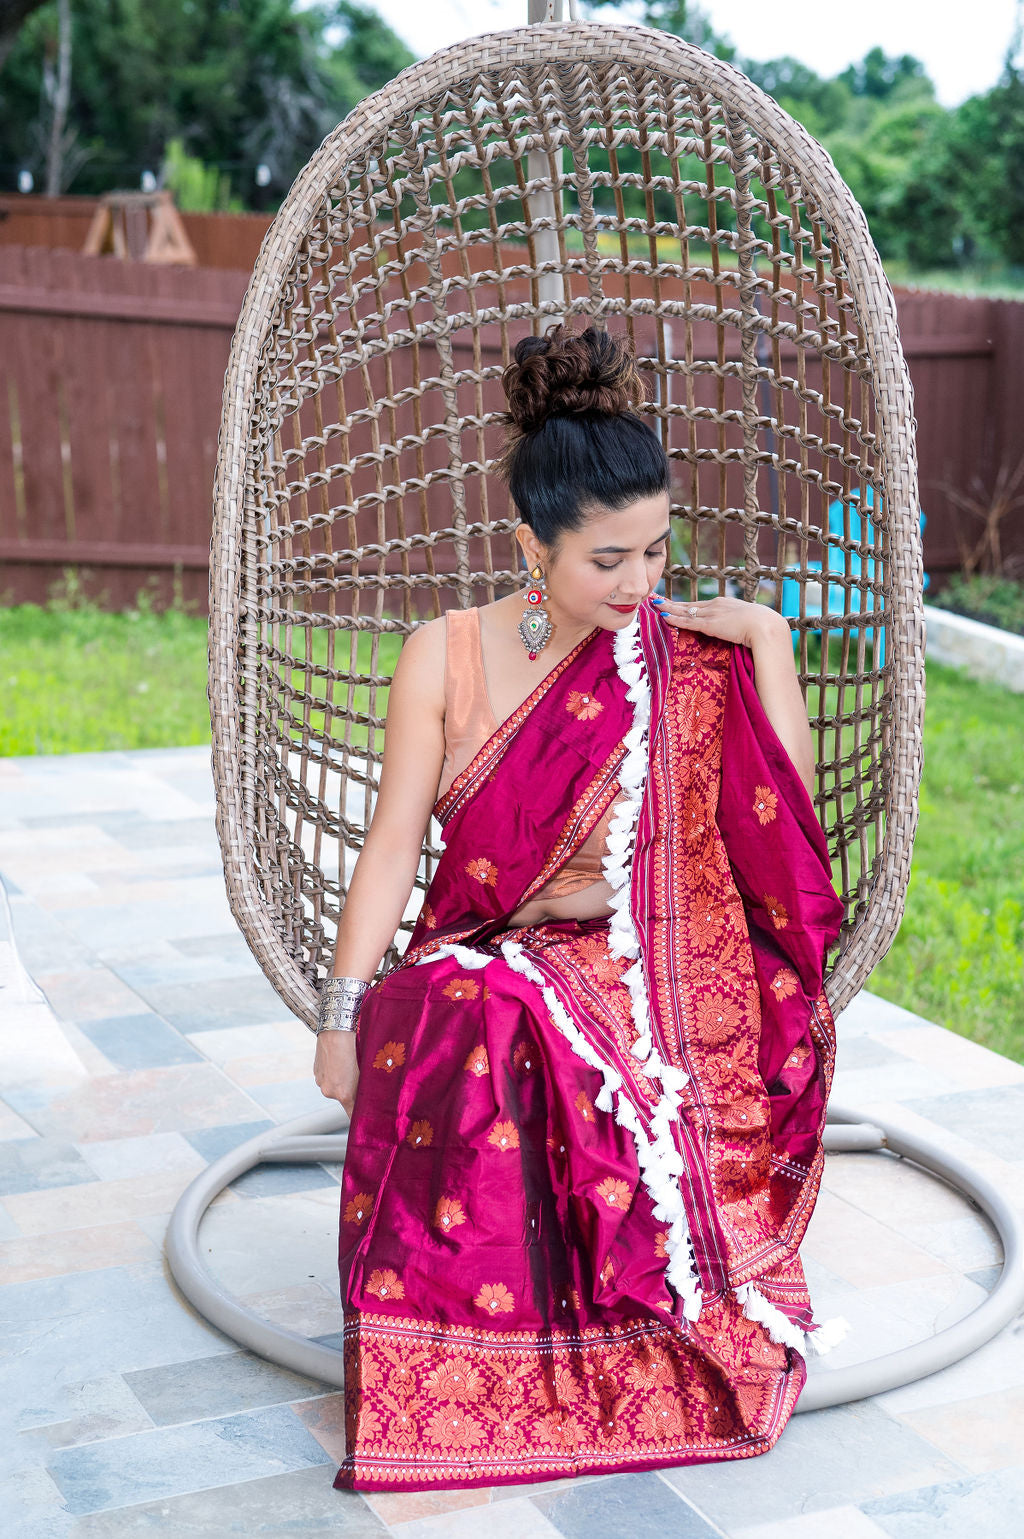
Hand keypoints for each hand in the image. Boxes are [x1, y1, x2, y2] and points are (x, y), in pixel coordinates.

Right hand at [313, 1029, 358, 1116]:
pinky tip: (338, 1061)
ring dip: (341, 1081)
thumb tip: (367, 1097)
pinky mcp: (316, 1073)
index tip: (364, 1117)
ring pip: (334, 1087)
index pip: (352, 1114)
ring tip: (347, 1064)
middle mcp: (329, 1092)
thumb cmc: (354, 1049)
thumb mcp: (363, 1071)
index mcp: (344, 1094)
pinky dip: (333, 1074)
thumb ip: (363, 1088)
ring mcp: (320, 1082)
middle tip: (359, 1076)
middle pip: (343, 1098)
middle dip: (351, 1091)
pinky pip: (327, 1078)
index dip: (358, 1116)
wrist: (336, 1031)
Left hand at [651, 594, 787, 648]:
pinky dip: (674, 619)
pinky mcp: (710, 624)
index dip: (684, 605)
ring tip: (654, 605)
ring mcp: (712, 614)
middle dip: (671, 603)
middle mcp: (715, 605)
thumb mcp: (746, 623)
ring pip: (684, 611)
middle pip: (688, 605)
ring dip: (668, 609)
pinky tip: (663, 617)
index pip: (699, 604)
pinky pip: (688, 622)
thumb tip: (736, 632)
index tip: (672, 603)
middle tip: (655, 599)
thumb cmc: (762, 627)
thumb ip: (737, 625)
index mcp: (724, 604)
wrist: (765, 626)